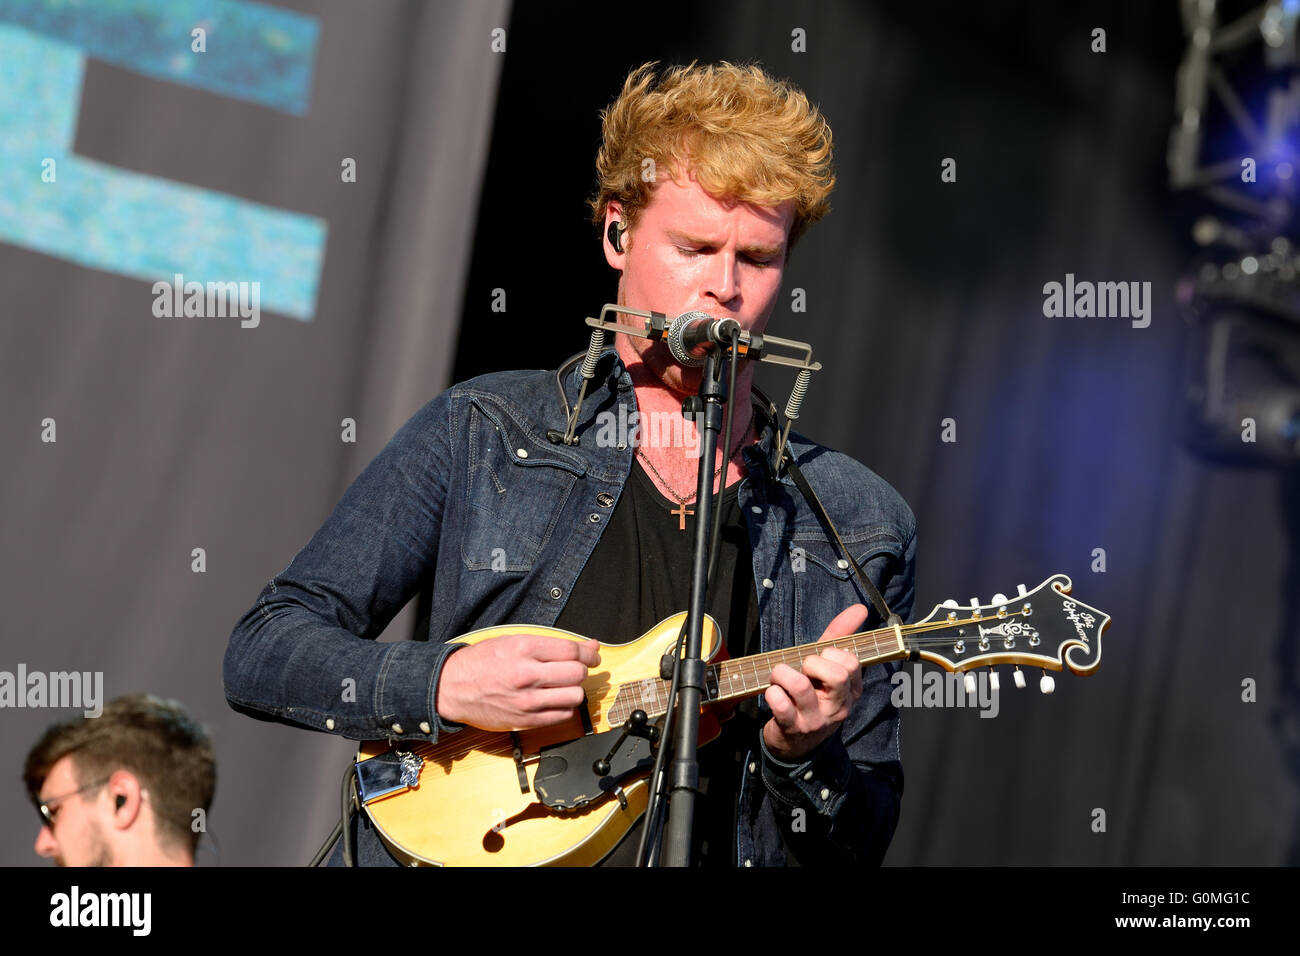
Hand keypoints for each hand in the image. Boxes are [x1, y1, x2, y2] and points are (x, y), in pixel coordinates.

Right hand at [436, 634, 600, 730]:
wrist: (451, 688)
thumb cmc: (479, 663)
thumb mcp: (511, 641)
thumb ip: (548, 644)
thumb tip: (586, 646)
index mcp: (523, 649)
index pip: (571, 650)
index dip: (588, 652)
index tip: (592, 654)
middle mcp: (527, 674)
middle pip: (577, 673)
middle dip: (582, 669)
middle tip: (578, 668)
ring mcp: (527, 700)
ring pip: (574, 696)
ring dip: (575, 690)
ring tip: (564, 685)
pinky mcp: (525, 720)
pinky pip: (562, 715)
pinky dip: (565, 707)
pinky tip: (556, 700)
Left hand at [762, 604, 867, 761]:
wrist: (795, 744)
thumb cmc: (812, 697)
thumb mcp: (827, 668)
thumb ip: (840, 636)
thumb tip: (860, 608)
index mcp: (851, 691)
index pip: (851, 662)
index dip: (829, 654)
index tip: (819, 660)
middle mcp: (838, 707)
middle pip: (835, 673)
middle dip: (810, 662)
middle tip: (801, 670)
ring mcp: (816, 720)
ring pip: (800, 685)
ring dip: (782, 673)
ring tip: (780, 677)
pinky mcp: (792, 729)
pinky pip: (779, 703)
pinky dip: (771, 692)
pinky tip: (773, 694)